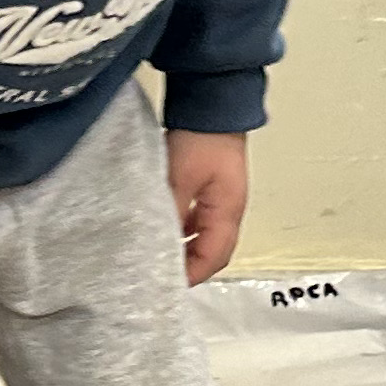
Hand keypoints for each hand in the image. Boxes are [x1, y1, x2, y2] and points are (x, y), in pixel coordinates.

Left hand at [167, 128, 251, 284]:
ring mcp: (221, 198)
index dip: (191, 275)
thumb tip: (156, 243)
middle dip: (189, 267)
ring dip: (184, 248)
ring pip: (204, 236)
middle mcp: (229, 209)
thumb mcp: (178, 178)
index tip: (165, 285)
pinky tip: (162, 227)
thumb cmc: (201, 137)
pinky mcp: (210, 186)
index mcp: (228, 212)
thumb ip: (168, 212)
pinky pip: (197, 219)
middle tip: (159, 276)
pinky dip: (181, 230)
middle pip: (212, 251)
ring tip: (157, 255)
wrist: (213, 100)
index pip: (213, 258)